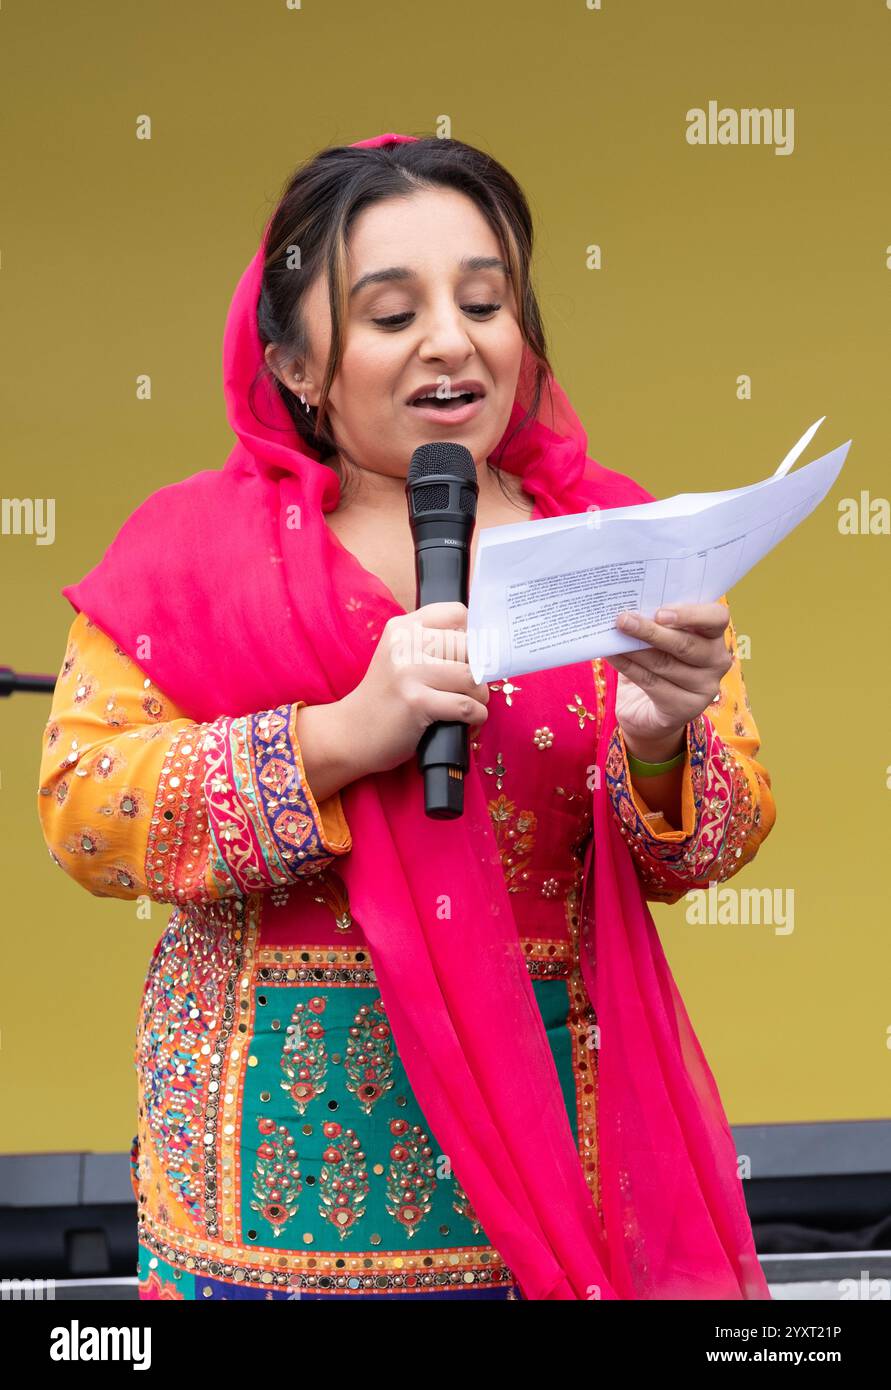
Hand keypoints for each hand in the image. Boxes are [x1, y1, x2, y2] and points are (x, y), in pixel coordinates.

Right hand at [339, 601, 489, 777]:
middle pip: (469, 645)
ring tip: (472, 705)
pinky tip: (468, 721)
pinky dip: (476, 716)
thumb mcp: (401, 659)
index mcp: (403, 628)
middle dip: (480, 670)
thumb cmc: (387, 698)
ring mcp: (409, 673)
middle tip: (473, 687)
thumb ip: (433, 646)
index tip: (470, 657)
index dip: (473, 635)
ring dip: (480, 696)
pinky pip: (465, 706)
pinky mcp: (416, 702)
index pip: (456, 613)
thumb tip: (485, 646)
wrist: (351, 733)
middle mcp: (405, 644)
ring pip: (471, 676)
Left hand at [606, 601, 732, 760]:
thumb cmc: (657, 660)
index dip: (690, 614)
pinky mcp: (686, 708)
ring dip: (635, 649)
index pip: (717, 618)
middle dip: (651, 632)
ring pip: (665, 664)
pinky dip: (628, 666)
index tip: (660, 613)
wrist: (650, 709)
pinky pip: (652, 683)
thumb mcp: (660, 637)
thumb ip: (655, 623)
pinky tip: (612, 656)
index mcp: (714, 635)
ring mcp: (704, 687)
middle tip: (623, 620)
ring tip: (614, 636)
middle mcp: (717, 661)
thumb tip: (629, 609)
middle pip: (686, 644)